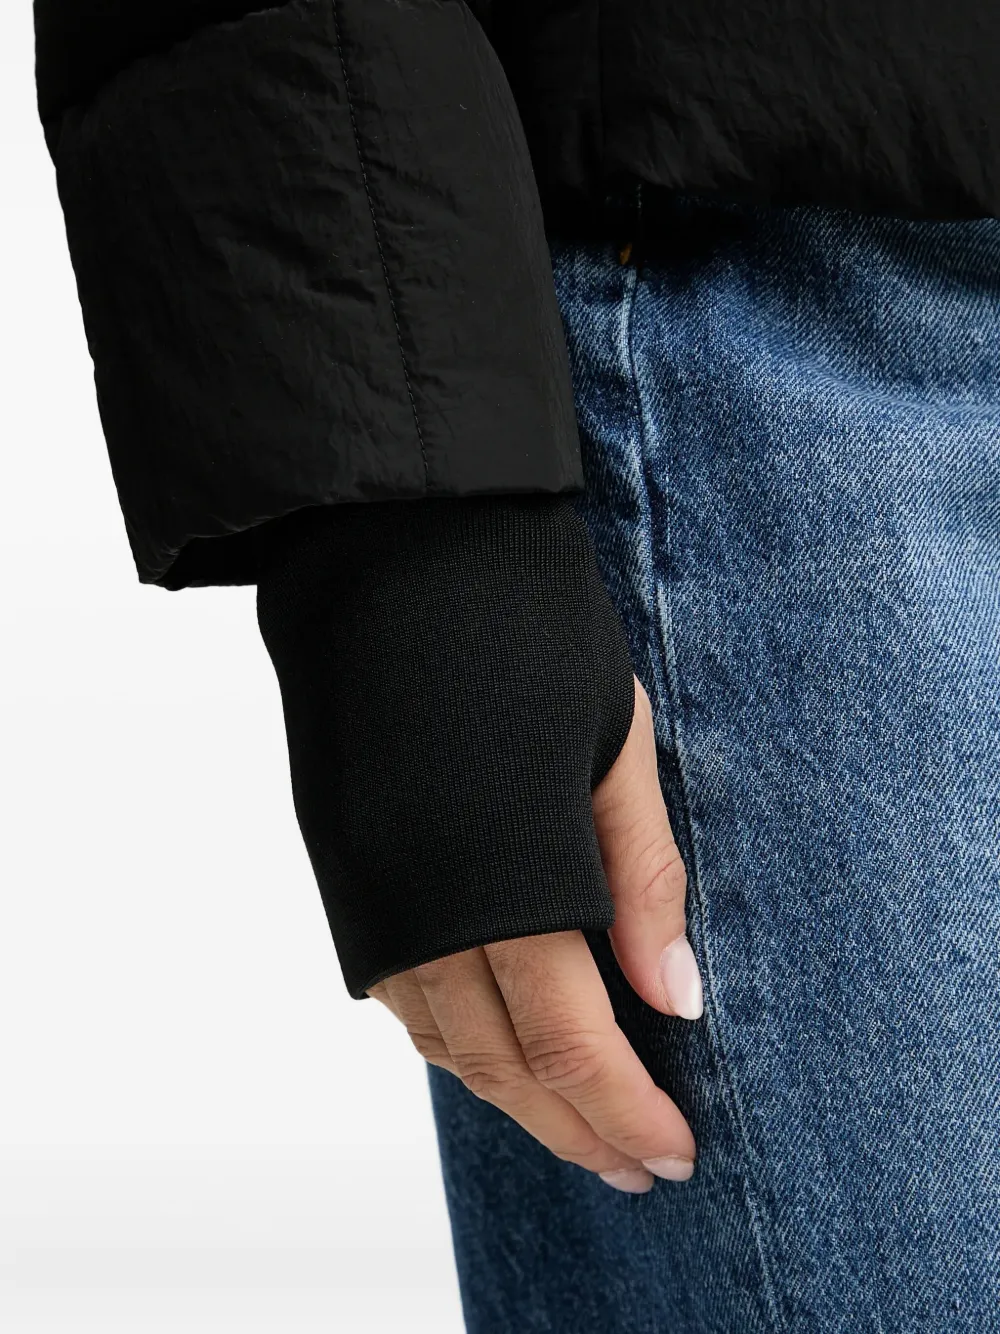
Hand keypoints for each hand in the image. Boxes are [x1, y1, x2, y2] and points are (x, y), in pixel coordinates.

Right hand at [368, 676, 702, 1193]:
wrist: (389, 545)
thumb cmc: (521, 625)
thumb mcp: (613, 741)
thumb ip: (640, 878)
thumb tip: (675, 999)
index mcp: (498, 874)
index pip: (567, 1041)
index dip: (623, 1110)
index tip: (675, 1151)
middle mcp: (416, 903)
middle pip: (499, 1064)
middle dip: (574, 1129)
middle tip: (637, 1165)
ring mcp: (368, 888)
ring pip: (441, 1039)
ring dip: (512, 1098)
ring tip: (577, 1126)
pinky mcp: (342, 865)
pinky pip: (399, 992)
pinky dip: (455, 1038)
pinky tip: (497, 1043)